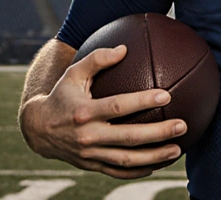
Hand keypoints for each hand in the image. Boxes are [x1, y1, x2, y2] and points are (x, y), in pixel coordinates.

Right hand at [20, 44, 186, 178]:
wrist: (38, 129)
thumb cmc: (62, 95)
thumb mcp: (73, 73)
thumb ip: (97, 59)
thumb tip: (124, 49)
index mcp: (84, 111)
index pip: (118, 107)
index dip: (142, 102)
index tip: (167, 95)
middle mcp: (88, 135)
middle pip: (128, 137)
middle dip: (158, 133)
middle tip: (182, 125)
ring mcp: (90, 154)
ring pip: (126, 159)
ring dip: (155, 156)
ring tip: (178, 149)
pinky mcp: (91, 166)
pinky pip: (118, 172)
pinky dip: (139, 171)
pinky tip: (159, 164)